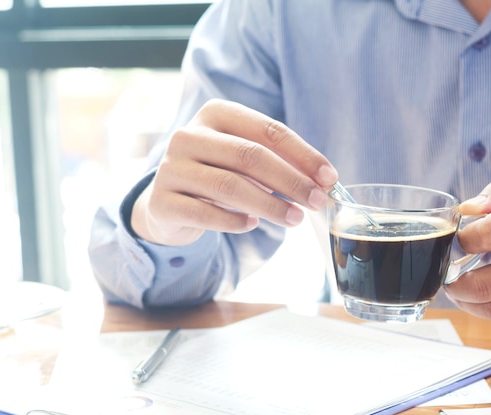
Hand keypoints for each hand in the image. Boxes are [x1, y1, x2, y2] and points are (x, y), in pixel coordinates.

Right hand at [131, 99, 337, 245]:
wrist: (168, 201)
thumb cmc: (218, 175)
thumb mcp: (244, 160)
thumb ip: (277, 163)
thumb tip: (323, 182)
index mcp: (215, 113)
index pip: (268, 130)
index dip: (303, 155)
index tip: (329, 178)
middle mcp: (189, 135)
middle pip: (250, 156)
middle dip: (291, 181)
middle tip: (317, 202)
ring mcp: (170, 167)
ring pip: (230, 186)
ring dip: (270, 206)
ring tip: (295, 219)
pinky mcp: (161, 201)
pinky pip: (205, 214)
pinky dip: (235, 222)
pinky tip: (252, 226)